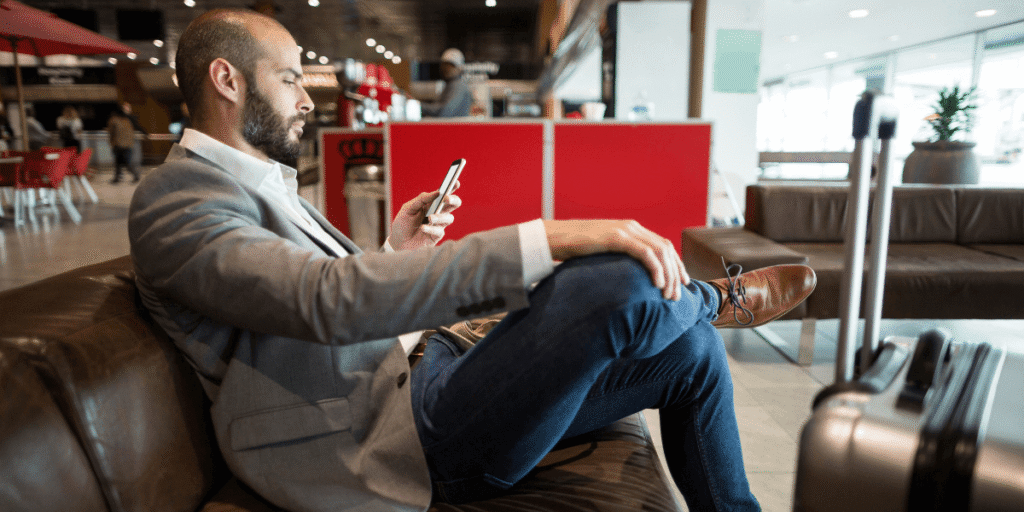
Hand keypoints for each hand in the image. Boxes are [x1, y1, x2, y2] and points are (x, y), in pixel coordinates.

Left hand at [389, 182, 461, 250]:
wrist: (398, 241)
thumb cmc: (403, 223)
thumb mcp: (408, 208)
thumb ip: (421, 199)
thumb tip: (436, 193)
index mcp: (431, 204)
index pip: (444, 194)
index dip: (452, 187)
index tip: (455, 182)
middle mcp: (437, 213)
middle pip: (453, 205)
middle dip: (453, 200)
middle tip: (446, 199)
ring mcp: (438, 225)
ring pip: (449, 218)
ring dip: (440, 217)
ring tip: (430, 218)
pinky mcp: (436, 237)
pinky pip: (439, 231)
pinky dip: (431, 229)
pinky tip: (423, 227)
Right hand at [543, 219, 688, 300]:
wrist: (553, 238)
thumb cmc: (574, 249)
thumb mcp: (602, 254)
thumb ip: (618, 260)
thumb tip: (629, 279)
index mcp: (631, 230)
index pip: (663, 246)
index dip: (677, 265)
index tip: (682, 284)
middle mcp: (632, 228)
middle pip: (666, 250)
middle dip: (676, 274)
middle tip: (676, 296)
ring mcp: (625, 231)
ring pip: (660, 252)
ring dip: (668, 275)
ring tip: (668, 294)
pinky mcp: (617, 238)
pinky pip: (645, 253)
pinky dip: (656, 269)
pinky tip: (657, 284)